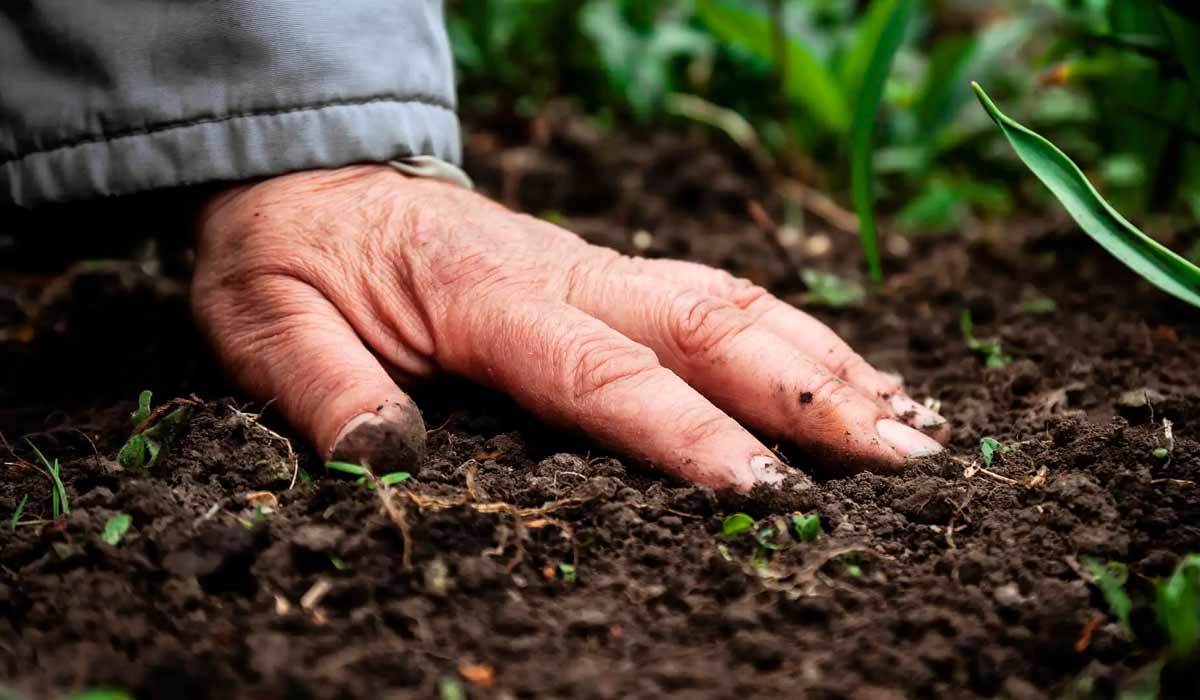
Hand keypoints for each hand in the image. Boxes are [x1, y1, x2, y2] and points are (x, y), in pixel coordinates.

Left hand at [191, 165, 945, 491]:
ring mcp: (596, 268)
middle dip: (814, 395)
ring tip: (916, 424)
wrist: (315, 179)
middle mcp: (565, 274)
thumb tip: (387, 463)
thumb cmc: (293, 257)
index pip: (604, 373)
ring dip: (829, 363)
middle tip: (910, 462)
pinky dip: (797, 338)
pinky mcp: (608, 275)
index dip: (689, 435)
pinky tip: (849, 377)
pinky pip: (718, 298)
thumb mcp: (266, 324)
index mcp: (485, 296)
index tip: (770, 495)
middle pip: (711, 326)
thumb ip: (324, 390)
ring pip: (735, 304)